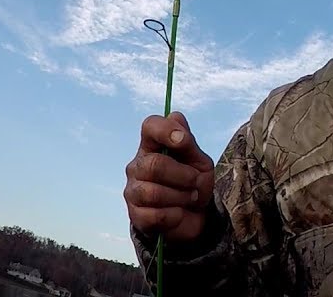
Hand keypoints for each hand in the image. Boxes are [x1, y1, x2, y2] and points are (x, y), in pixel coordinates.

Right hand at [124, 111, 215, 241]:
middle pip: (154, 165)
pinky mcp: (135, 215)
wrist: (195, 216)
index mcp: (153, 146)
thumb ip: (188, 142)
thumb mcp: (199, 161)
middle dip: (184, 176)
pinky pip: (156, 215)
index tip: (183, 141)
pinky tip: (179, 212)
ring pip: (153, 193)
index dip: (165, 130)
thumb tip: (175, 116)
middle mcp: (137, 165)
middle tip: (196, 182)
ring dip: (181, 197)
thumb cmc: (194, 182)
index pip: (150, 126)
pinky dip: (175, 215)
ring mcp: (133, 191)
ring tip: (190, 197)